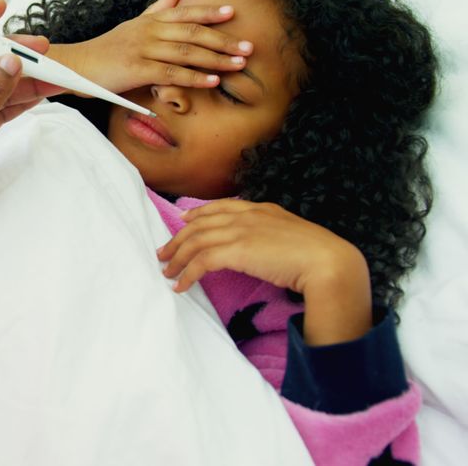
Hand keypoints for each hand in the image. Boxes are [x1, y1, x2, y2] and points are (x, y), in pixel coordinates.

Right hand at [48, 0, 254, 94]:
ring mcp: (143, 50)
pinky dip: (194, 77)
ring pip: (186, 52)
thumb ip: (156, 10)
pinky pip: (172, 74)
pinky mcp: (137, 70)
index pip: (185, 13)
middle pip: (192, 32)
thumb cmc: (105, 50)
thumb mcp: (132, 26)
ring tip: (239, 64)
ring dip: (216, 59)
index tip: (233, 13)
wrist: (76, 66)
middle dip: (223, 40)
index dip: (209, 12)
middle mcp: (149, 31)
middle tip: (248, 46)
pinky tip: (212, 81)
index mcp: (149, 21)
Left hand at [157, 199, 372, 344]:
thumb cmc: (318, 256)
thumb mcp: (292, 236)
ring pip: (196, 242)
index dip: (199, 213)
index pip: (222, 206)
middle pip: (201, 224)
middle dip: (179, 239)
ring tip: (168, 272)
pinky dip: (187, 274)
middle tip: (164, 253)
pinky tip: (181, 285)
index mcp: (262, 209)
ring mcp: (240, 231)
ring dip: (178, 259)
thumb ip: (273, 236)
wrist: (328, 262)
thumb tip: (263, 250)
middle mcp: (247, 216)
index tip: (184, 220)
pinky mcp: (236, 250)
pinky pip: (201, 261)